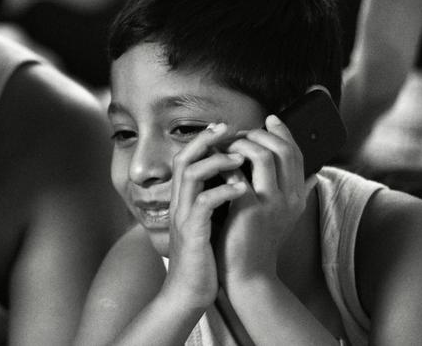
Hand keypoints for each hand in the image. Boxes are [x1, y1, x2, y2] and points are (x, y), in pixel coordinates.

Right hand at [162, 123, 247, 310]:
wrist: (188, 293)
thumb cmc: (203, 259)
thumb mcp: (209, 224)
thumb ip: (216, 202)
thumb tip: (236, 183)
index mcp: (185, 200)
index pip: (187, 159)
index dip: (203, 140)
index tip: (224, 128)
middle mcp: (179, 203)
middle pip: (184, 158)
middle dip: (205, 140)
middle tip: (228, 128)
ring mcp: (183, 217)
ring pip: (190, 175)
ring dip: (216, 162)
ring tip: (240, 158)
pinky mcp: (191, 233)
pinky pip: (203, 204)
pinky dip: (222, 192)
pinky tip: (242, 189)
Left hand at [220, 115, 316, 280]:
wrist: (246, 273)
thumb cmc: (255, 239)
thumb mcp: (280, 214)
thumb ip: (292, 191)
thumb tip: (310, 172)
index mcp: (298, 196)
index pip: (296, 152)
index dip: (283, 132)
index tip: (269, 118)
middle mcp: (290, 198)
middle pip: (283, 149)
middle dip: (260, 133)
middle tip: (241, 132)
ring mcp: (272, 203)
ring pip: (264, 155)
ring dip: (242, 144)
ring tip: (227, 146)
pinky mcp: (250, 209)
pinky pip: (239, 174)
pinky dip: (226, 163)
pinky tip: (216, 163)